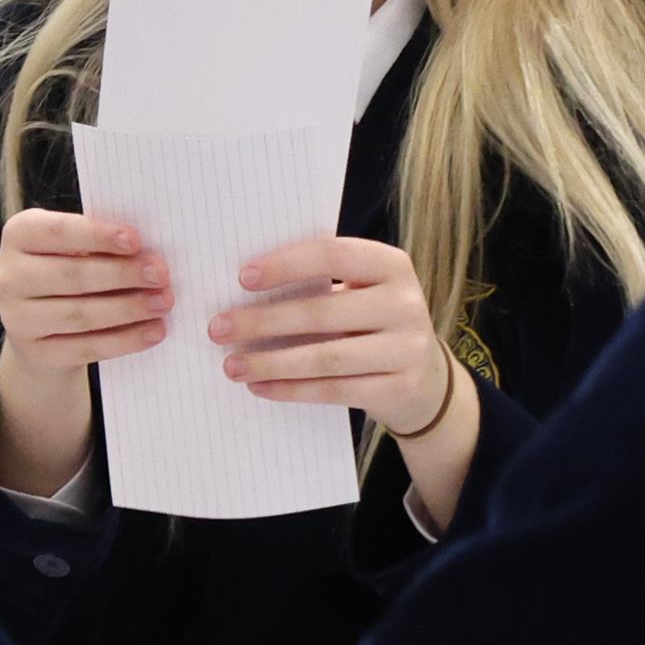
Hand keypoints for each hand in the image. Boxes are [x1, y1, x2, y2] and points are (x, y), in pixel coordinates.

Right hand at [0, 209, 170, 370]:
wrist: (42, 320)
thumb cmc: (70, 266)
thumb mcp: (76, 246)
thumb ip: (101, 244)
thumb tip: (148, 255)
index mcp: (19, 235)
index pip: (57, 232)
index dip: (96, 235)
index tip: (135, 239)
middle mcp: (10, 276)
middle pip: (71, 276)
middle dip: (122, 274)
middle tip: (160, 274)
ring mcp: (17, 318)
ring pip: (80, 315)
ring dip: (128, 308)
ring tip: (162, 302)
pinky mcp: (36, 352)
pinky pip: (85, 348)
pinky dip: (125, 340)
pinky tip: (153, 331)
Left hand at [213, 237, 482, 529]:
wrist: (426, 378)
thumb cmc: (373, 322)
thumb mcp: (361, 292)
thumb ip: (320, 284)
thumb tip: (243, 288)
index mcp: (392, 265)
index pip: (334, 255)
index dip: (287, 265)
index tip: (242, 278)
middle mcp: (405, 303)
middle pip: (322, 311)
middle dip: (263, 320)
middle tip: (218, 328)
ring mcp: (406, 349)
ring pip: (325, 357)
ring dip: (271, 362)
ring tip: (231, 364)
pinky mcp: (398, 388)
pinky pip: (334, 390)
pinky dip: (291, 390)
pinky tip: (260, 387)